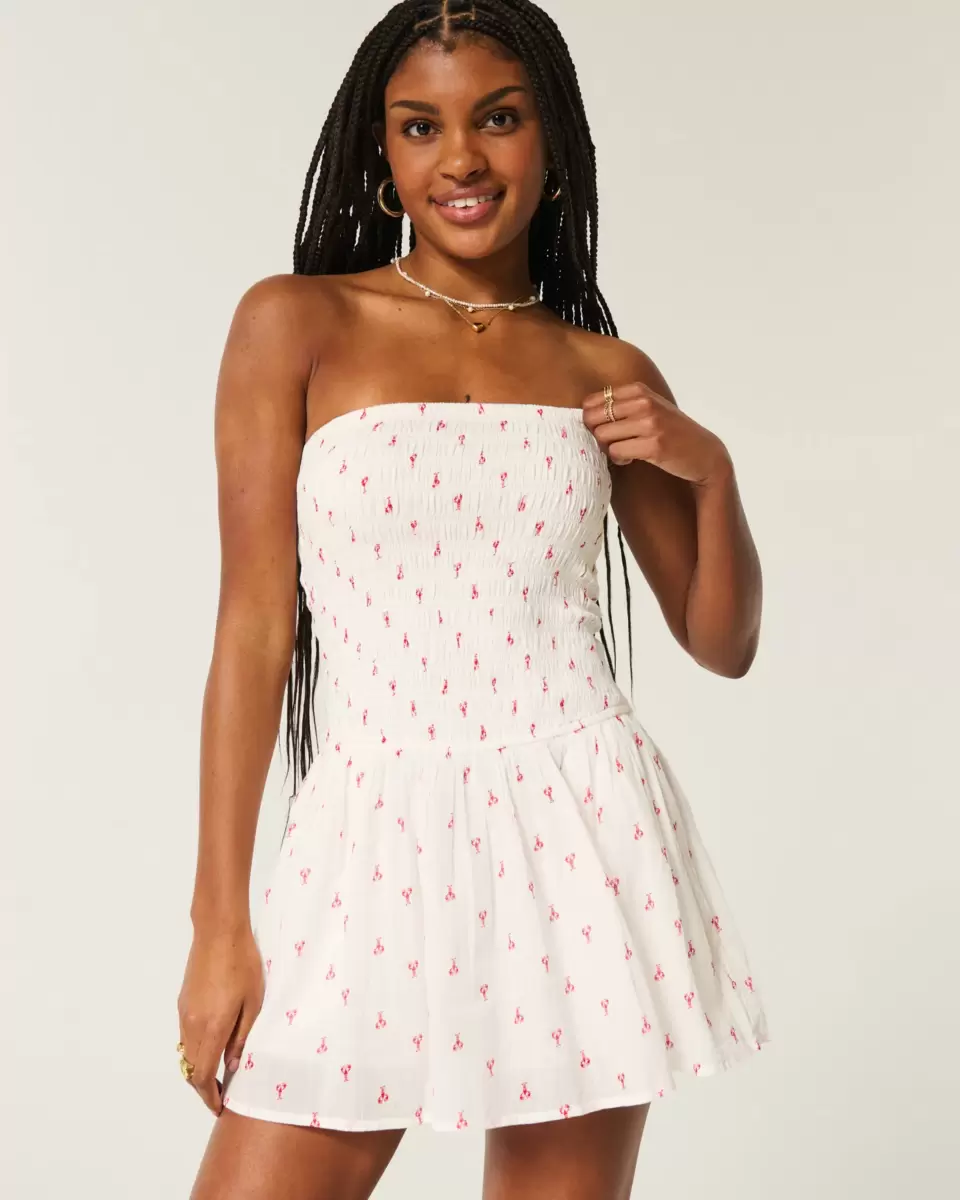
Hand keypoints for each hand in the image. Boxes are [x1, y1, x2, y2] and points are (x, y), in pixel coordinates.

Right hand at [176, 925, 264, 1114]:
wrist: (218, 931)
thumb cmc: (243, 963)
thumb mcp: (253, 1002)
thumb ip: (241, 1037)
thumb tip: (231, 1066)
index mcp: (211, 1028)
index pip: (202, 1076)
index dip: (209, 1096)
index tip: (220, 1107)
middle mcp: (191, 1025)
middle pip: (190, 1069)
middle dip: (204, 1087)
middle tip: (222, 1094)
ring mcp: (184, 1013)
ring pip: (186, 1052)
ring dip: (199, 1067)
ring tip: (220, 1071)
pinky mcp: (182, 1001)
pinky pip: (186, 1035)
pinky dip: (196, 1048)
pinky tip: (214, 1043)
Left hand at [582, 382, 731, 485]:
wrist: (704, 453)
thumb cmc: (672, 431)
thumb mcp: (650, 407)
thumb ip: (623, 405)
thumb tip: (585, 412)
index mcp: (639, 390)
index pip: (592, 401)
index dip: (591, 420)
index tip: (603, 430)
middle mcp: (643, 403)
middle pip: (592, 418)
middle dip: (596, 435)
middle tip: (610, 443)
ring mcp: (650, 423)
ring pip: (602, 436)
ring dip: (608, 449)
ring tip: (624, 452)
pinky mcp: (653, 445)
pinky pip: (616, 452)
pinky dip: (619, 460)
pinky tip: (631, 460)